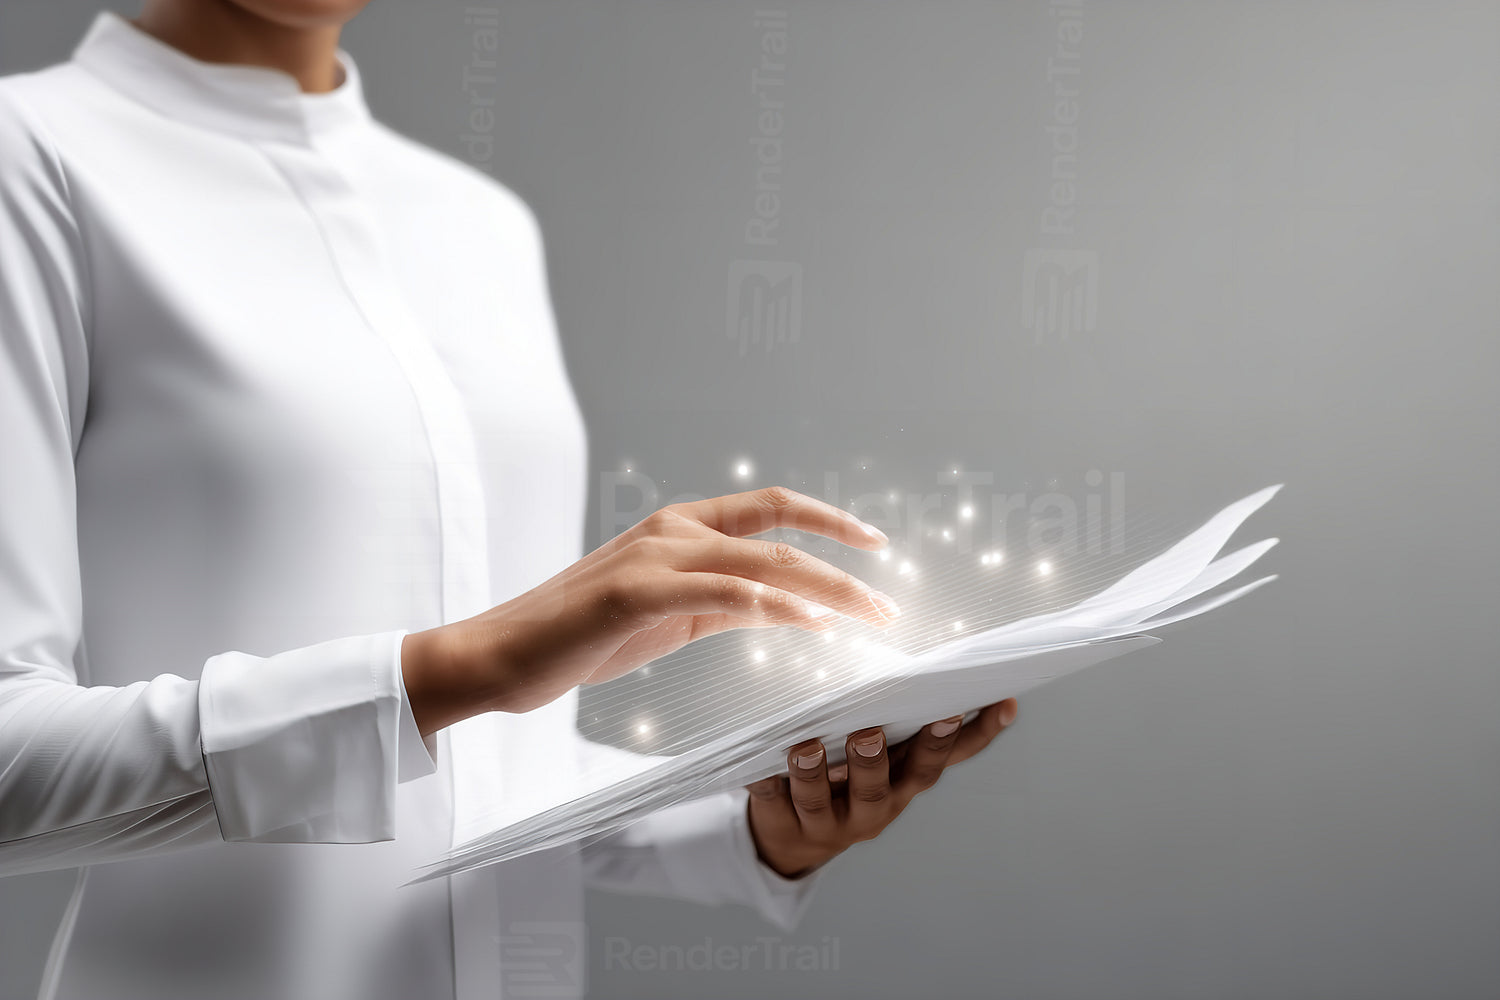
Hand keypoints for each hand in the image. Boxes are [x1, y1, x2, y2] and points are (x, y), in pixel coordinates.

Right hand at [400, 487, 898, 732]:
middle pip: (781, 535)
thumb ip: (722, 602)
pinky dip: (774, 606)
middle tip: (889, 604)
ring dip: (826, 591)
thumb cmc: (581, 636)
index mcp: (680, 527)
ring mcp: (654, 556)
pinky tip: (809, 623)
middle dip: (845, 569)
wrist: (501, 654)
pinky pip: (723, 593)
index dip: (829, 519)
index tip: (876, 542)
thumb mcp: (667, 614)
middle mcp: (673, 529)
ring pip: (764, 562)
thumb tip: (786, 607)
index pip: (771, 507)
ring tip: (869, 618)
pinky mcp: (636, 592)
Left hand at [745, 698, 1018, 878]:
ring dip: (814, 775)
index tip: (999, 703)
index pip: (945, 761)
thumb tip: (930, 659)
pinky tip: (757, 770)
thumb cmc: (850, 776)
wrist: (796, 839)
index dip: (974, 736)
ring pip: (821, 801)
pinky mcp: (785, 824)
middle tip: (869, 735)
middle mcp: (873, 808)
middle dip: (876, 763)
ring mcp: (828, 822)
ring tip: (805, 749)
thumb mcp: (887, 754)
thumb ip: (903, 720)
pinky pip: (772, 804)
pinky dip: (765, 786)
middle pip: (881, 788)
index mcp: (904, 782)